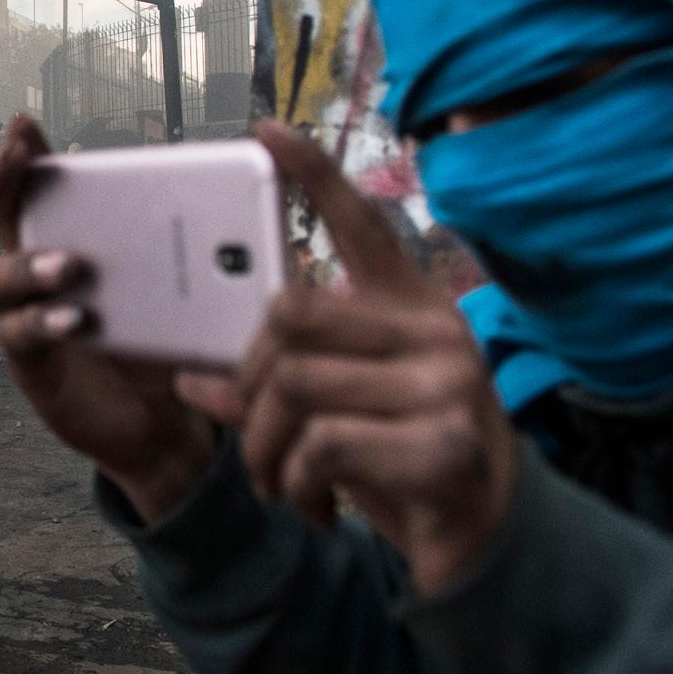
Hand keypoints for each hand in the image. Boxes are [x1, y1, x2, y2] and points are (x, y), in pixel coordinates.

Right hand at [0, 116, 217, 522]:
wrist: (165, 423)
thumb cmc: (169, 342)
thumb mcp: (186, 287)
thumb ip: (198, 247)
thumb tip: (243, 205)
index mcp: (74, 238)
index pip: (40, 186)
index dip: (26, 154)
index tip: (26, 124)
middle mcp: (40, 270)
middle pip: (1, 214)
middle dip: (1, 179)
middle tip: (12, 156)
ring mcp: (28, 314)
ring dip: (28, 263)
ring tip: (68, 265)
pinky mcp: (33, 363)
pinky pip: (18, 335)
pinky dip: (40, 322)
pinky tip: (72, 320)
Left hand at [200, 120, 520, 596]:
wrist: (481, 544)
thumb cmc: (399, 463)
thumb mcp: (339, 411)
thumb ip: (275, 384)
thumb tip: (190, 375)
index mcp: (410, 308)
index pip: (357, 224)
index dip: (311, 174)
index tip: (266, 129)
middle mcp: (434, 330)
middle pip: (288, 315)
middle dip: (246, 381)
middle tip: (251, 432)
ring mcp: (446, 383)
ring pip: (293, 385)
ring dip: (263, 449)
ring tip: (279, 483)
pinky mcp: (443, 444)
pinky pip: (322, 443)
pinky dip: (294, 481)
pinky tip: (311, 505)